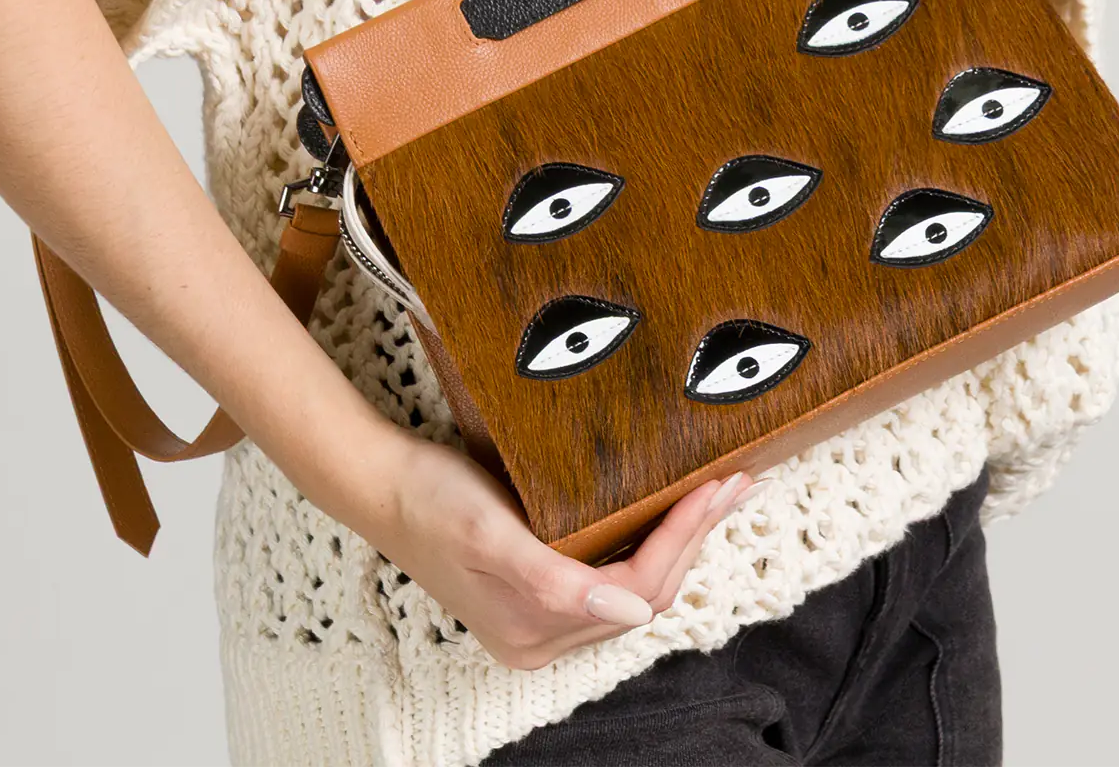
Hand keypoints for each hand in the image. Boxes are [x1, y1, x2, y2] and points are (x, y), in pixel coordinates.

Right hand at [355, 428, 758, 669]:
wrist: (382, 482)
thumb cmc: (431, 500)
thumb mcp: (490, 534)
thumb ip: (555, 582)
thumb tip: (631, 617)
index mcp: (533, 633)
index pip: (636, 592)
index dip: (683, 539)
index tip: (717, 486)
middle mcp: (542, 636)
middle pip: (644, 593)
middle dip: (695, 537)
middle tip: (736, 482)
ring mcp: (541, 614)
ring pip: (634, 584)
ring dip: (679, 539)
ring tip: (718, 492)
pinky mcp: (538, 585)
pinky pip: (612, 571)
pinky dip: (649, 538)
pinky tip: (669, 508)